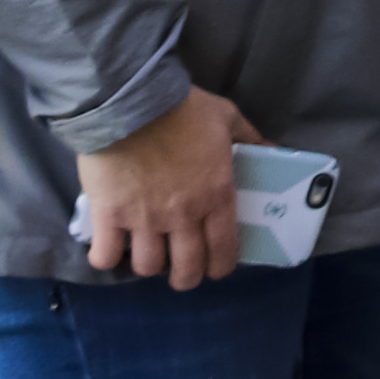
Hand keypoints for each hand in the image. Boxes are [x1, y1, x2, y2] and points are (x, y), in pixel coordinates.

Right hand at [78, 86, 251, 289]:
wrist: (131, 101)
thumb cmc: (182, 109)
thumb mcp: (226, 117)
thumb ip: (250, 137)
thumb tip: (273, 149)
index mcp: (216, 196)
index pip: (224, 249)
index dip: (220, 267)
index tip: (215, 268)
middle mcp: (182, 216)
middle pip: (186, 269)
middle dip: (186, 277)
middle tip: (180, 270)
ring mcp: (144, 219)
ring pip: (148, 266)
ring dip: (149, 264)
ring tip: (146, 254)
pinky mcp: (109, 215)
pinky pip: (106, 255)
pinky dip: (106, 258)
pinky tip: (110, 249)